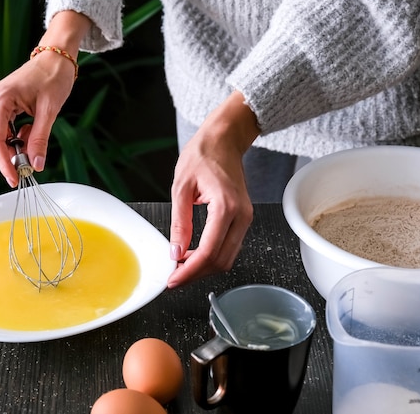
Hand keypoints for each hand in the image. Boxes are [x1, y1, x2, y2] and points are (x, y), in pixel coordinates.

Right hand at [0, 11, 90, 186]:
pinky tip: (30, 130)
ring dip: (16, 146)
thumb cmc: (52, 76)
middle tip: (32, 163)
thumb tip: (36, 164)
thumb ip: (40, 139)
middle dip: (12, 156)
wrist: (54, 59)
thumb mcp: (50, 111)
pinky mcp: (0, 106)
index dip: (4, 163)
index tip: (15, 179)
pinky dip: (17, 138)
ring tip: (35, 136)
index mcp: (0, 100)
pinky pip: (4, 131)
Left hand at [167, 91, 259, 287]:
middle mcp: (241, 215)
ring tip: (181, 266)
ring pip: (228, 257)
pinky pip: (230, 246)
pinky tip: (193, 254)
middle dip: (197, 274)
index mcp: (225, 207)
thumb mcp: (181, 188)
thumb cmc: (203, 155)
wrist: (224, 139)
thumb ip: (179, 223)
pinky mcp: (243, 218)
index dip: (189, 271)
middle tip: (174, 277)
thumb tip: (175, 251)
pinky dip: (212, 256)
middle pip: (221, 260)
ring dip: (205, 267)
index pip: (208, 251)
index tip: (173, 279)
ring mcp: (246, 218)